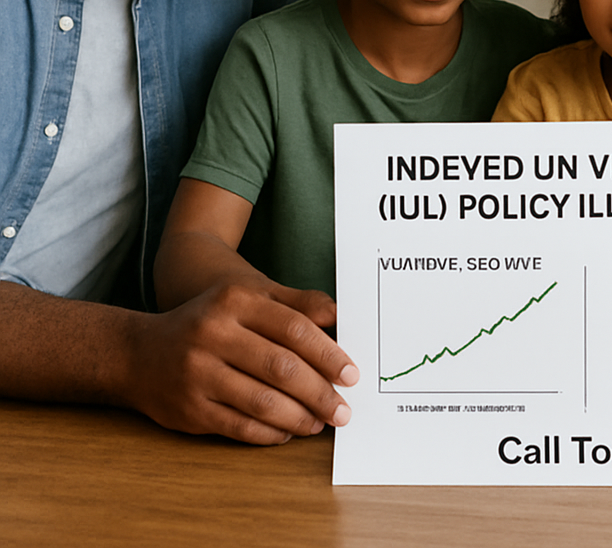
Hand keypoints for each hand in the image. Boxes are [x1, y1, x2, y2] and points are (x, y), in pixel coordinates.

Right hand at [120, 279, 359, 444]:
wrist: (140, 351)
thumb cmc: (212, 321)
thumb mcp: (251, 298)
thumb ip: (298, 304)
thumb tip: (341, 317)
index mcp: (236, 301)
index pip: (294, 328)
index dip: (328, 353)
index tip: (351, 374)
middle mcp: (214, 334)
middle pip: (282, 367)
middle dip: (320, 392)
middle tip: (343, 409)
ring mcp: (198, 373)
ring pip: (262, 402)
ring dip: (300, 417)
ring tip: (320, 422)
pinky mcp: (188, 408)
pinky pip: (239, 426)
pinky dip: (270, 433)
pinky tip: (288, 431)